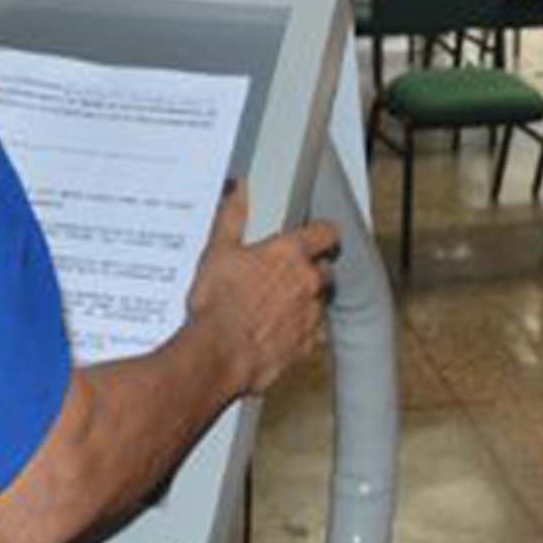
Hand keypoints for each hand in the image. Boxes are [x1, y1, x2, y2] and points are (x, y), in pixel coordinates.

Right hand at [186, 187, 336, 395]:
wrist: (217, 353)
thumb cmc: (217, 302)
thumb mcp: (218, 252)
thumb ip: (232, 217)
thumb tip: (237, 188)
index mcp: (290, 254)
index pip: (326, 233)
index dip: (323, 232)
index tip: (319, 235)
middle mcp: (308, 282)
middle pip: (325, 270)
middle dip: (312, 270)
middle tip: (287, 275)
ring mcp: (310, 316)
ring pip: (319, 302)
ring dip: (305, 302)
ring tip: (276, 307)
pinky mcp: (305, 346)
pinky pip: (311, 334)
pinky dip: (299, 332)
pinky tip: (276, 333)